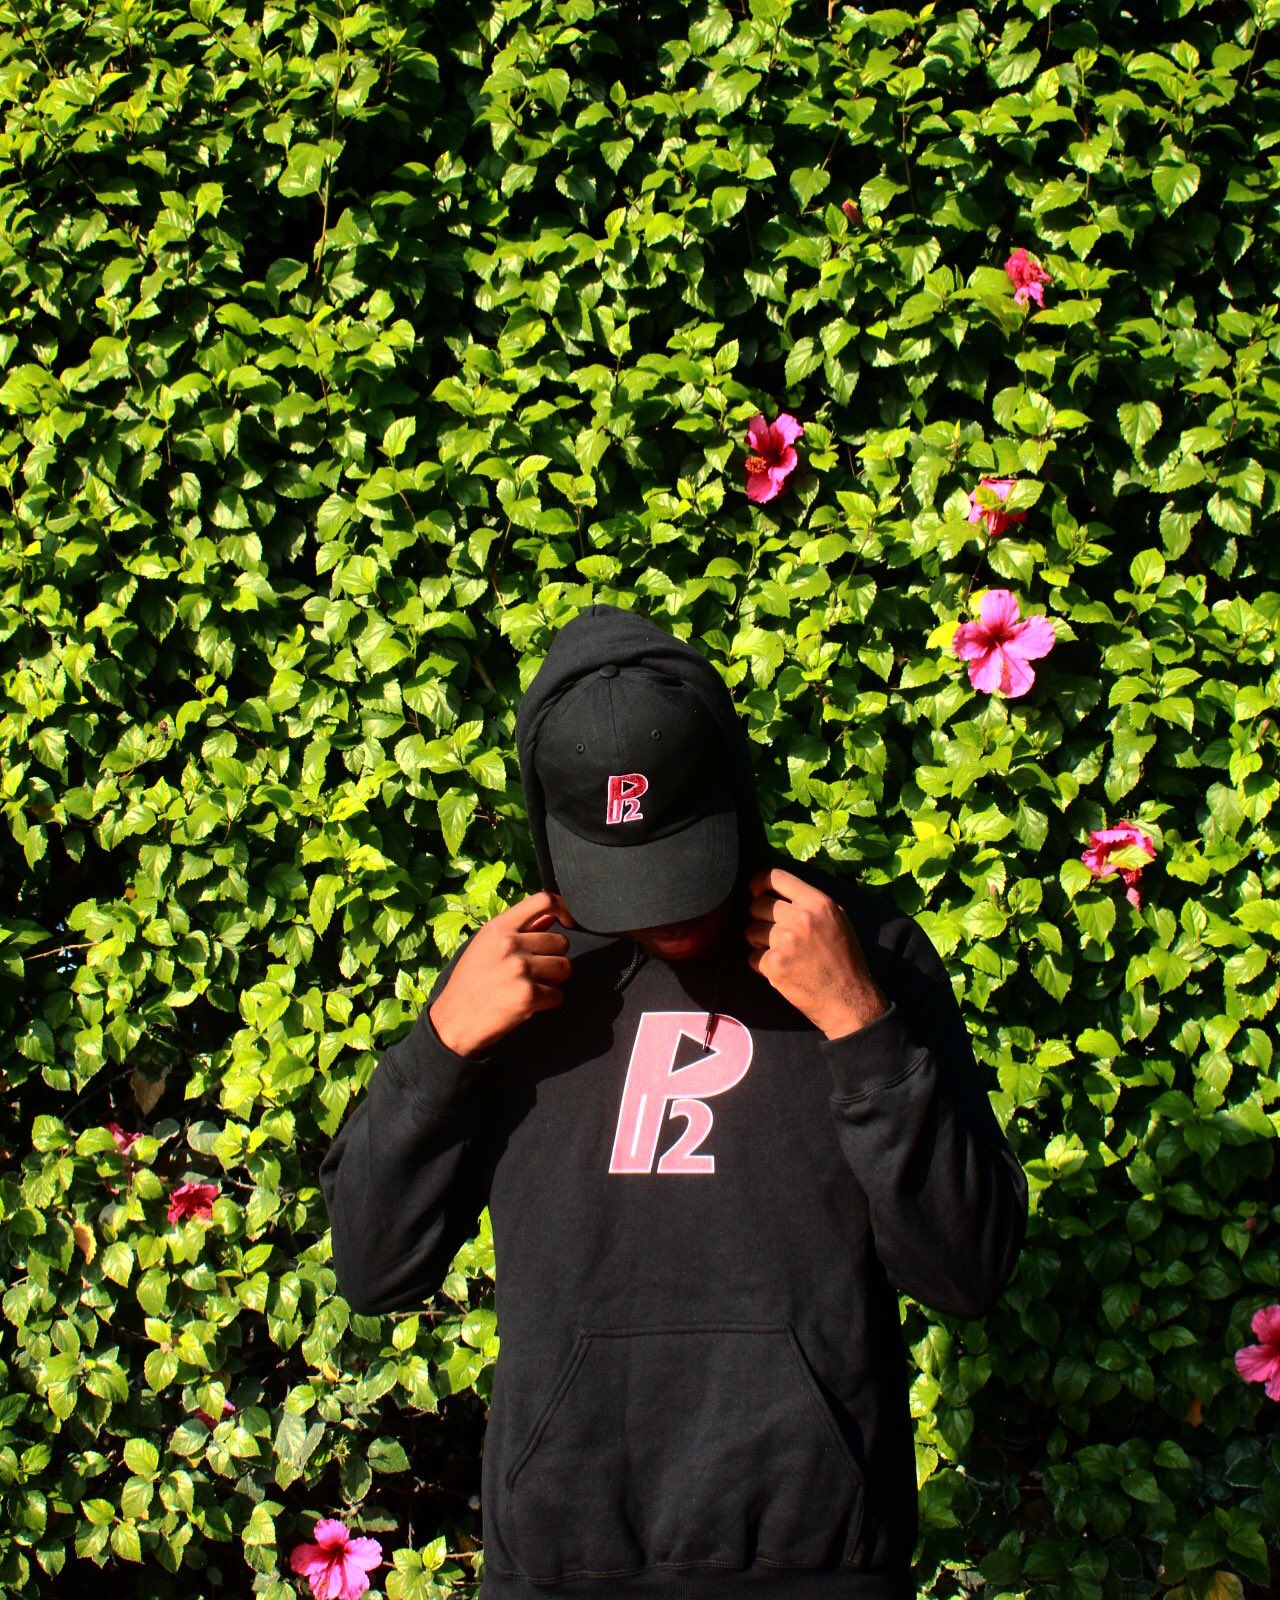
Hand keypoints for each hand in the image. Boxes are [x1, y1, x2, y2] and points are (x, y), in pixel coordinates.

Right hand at [429, 890, 576, 1058]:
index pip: (543, 901)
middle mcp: (510, 944)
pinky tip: (529, 1003)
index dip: (564, 908)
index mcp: (499, 927)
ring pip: (565, 967)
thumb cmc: (471, 982)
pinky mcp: (527, 995)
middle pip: (561, 941)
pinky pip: (558, 995)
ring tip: (533, 985)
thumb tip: (551, 918)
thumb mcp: (486, 947)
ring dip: (555, 980)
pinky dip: (548, 1002)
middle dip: (555, 957)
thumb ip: (520, 930)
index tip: (568, 922)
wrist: (453, 1020)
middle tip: (537, 971)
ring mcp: (520, 969)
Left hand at [744, 866, 889, 1039]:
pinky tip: (781, 971)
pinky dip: (762, 965)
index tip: (756, 891)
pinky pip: (752, 957)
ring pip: (751, 930)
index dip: (760, 882)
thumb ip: (811, 903)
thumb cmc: (845, 959)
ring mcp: (785, 941)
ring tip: (780, 953)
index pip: (776, 877)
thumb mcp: (838, 920)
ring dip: (759, 942)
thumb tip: (778, 891)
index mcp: (818, 903)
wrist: (848, 999)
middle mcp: (800, 918)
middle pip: (757, 905)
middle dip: (760, 918)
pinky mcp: (774, 964)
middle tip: (775, 933)